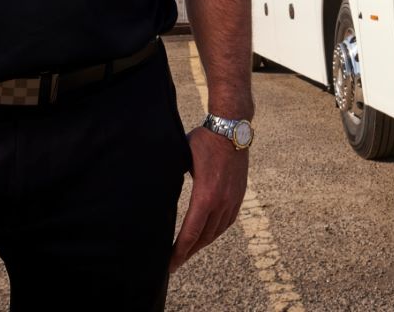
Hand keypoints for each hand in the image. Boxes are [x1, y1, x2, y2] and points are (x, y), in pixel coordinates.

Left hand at [169, 126, 248, 272]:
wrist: (231, 129)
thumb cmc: (203, 141)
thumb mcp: (182, 159)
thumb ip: (172, 179)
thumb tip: (154, 191)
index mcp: (205, 196)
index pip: (190, 234)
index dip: (179, 252)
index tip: (170, 265)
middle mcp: (221, 202)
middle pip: (203, 238)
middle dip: (188, 253)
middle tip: (175, 264)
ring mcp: (232, 200)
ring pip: (216, 232)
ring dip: (202, 244)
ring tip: (189, 252)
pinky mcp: (239, 195)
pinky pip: (227, 222)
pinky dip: (216, 232)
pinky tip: (208, 235)